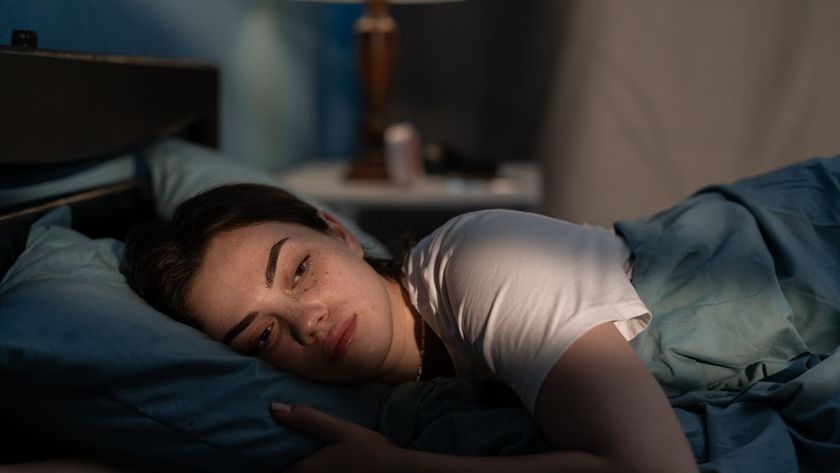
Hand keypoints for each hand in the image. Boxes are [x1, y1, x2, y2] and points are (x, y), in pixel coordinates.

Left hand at [271, 403, 405, 472]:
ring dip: (299, 471)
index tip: (267, 454)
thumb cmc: (370, 450)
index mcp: (309, 469)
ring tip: (300, 463)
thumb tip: (273, 408)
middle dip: (288, 468)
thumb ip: (308, 419)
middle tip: (283, 457)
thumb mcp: (340, 429)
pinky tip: (325, 467)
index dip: (273, 465)